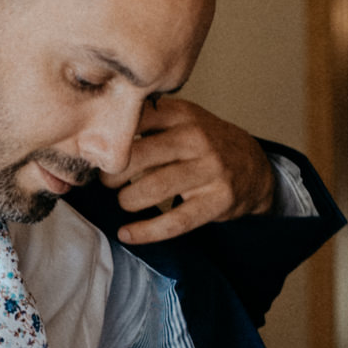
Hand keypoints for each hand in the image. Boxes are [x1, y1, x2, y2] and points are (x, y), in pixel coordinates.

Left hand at [104, 97, 274, 242]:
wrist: (253, 167)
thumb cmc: (204, 144)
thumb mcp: (182, 120)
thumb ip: (146, 124)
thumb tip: (95, 141)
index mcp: (182, 114)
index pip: (134, 120)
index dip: (109, 140)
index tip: (93, 153)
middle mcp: (196, 138)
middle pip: (137, 156)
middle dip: (113, 174)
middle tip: (107, 182)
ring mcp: (209, 169)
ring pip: (153, 188)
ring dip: (128, 200)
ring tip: (124, 201)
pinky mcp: (217, 200)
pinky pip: (174, 221)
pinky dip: (146, 231)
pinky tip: (128, 233)